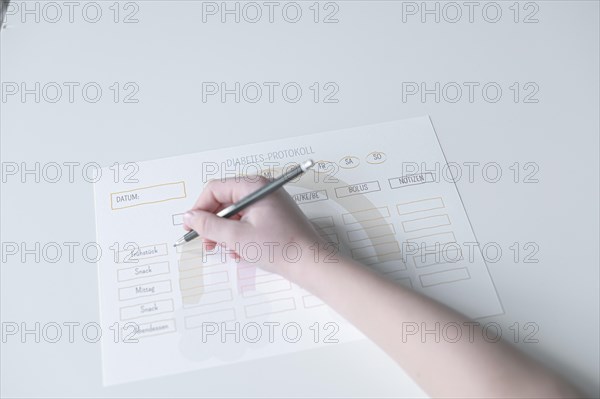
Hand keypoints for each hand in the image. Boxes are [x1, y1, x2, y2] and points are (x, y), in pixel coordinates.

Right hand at [183, 177, 331, 282]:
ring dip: (226, 232)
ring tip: (225, 249)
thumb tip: (191, 217)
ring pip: (235, 213)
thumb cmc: (282, 247)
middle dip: (213, 223)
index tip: (192, 226)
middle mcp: (262, 190)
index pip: (215, 189)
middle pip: (225, 200)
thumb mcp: (236, 237)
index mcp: (253, 186)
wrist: (311, 263)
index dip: (199, 208)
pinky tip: (240, 252)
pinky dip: (240, 235)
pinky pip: (248, 221)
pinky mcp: (274, 216)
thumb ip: (209, 226)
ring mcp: (269, 203)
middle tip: (206, 241)